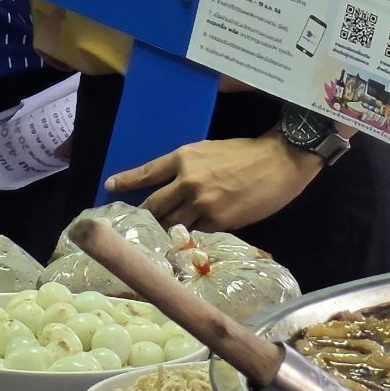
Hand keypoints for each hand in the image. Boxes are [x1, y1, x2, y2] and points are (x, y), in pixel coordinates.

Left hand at [108, 133, 321, 231]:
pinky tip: (188, 238)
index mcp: (184, 158)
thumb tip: (173, 188)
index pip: (147, 172)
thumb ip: (188, 169)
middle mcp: (187, 181)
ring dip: (165, 229)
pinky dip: (191, 234)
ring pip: (172, 223)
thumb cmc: (246, 153)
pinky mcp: (218, 222)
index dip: (126, 181)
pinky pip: (196, 231)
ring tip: (157, 236)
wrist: (279, 161)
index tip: (110, 186)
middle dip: (143, 216)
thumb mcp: (209, 152)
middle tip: (135, 223)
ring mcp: (201, 204)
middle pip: (154, 205)